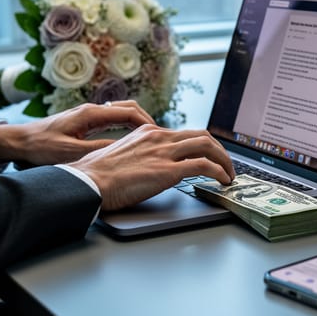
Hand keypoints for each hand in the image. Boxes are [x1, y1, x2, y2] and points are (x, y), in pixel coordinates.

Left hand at [0, 100, 155, 165]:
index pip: (128, 112)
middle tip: (160, 136)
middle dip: (147, 121)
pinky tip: (130, 139)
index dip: (147, 123)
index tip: (160, 134)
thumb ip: (99, 149)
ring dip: (137, 123)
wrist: (18, 142)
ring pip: (121, 113)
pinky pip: (112, 121)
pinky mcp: (84, 123)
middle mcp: (91, 110)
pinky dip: (126, 127)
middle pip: (128, 108)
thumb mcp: (71, 152)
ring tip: (150, 138)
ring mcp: (88, 115)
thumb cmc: (40, 147)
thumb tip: (125, 150)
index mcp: (91, 114)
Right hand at [67, 124, 234, 210]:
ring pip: (207, 147)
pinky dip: (219, 172)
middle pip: (201, 136)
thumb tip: (152, 167)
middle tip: (226, 164)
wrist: (87, 182)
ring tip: (229, 174)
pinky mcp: (167, 170)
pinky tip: (222, 181)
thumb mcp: (122, 155)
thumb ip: (141, 155)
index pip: (184, 134)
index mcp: (147, 132)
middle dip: (219, 150)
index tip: (209, 155)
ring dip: (224, 161)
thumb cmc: (97, 176)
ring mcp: (164, 152)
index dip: (202, 145)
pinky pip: (204, 166)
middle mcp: (158, 137)